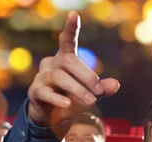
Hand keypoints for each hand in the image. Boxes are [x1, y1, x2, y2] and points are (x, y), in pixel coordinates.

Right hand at [27, 11, 119, 126]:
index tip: (74, 14)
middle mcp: (52, 64)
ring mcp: (42, 77)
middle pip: (69, 62)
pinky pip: (45, 92)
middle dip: (87, 76)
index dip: (70, 28)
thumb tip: (116, 84)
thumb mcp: (90, 94)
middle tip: (100, 92)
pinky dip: (57, 98)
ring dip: (77, 89)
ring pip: (59, 76)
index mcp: (65, 59)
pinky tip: (68, 103)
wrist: (52, 116)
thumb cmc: (72, 98)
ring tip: (91, 101)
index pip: (67, 40)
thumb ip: (102, 89)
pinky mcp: (35, 92)